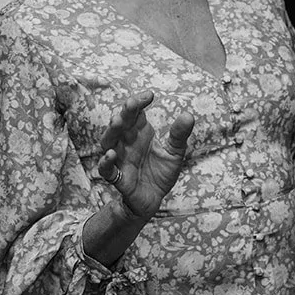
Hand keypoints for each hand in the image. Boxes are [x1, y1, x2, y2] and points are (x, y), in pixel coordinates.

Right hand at [97, 91, 195, 220]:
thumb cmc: (161, 172)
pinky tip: (111, 154)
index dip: (139, 102)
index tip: (150, 95)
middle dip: (125, 112)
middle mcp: (127, 142)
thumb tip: (188, 115)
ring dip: (112, 131)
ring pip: (108, 142)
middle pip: (121, 124)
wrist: (154, 199)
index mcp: (140, 132)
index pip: (135, 112)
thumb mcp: (175, 153)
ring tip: (118, 121)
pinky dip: (106, 162)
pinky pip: (107, 169)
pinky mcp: (118, 177)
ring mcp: (120, 159)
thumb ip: (179, 136)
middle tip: (131, 103)